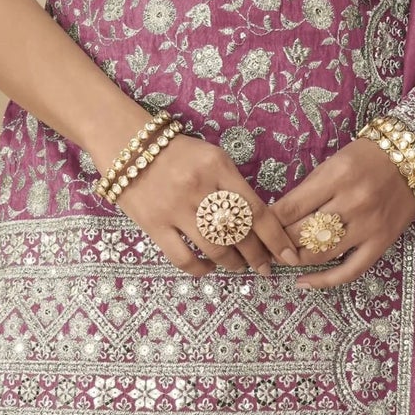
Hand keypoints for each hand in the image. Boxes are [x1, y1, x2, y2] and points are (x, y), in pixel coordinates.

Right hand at [114, 132, 299, 274]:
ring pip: (215, 249)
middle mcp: (199, 188)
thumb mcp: (212, 157)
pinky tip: (208, 267)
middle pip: (240, 233)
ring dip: (232, 263)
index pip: (257, 210)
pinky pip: (183, 258)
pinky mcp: (153, 225)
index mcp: (219, 167)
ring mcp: (175, 208)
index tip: (288, 256)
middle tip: (264, 266)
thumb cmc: (175, 152)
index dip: (276, 239)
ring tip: (237, 266)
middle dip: (258, 256)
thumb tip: (257, 224)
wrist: (126, 145)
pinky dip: (201, 268)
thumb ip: (233, 186)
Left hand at [271, 137, 414, 288]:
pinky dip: (324, 281)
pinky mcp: (381, 243)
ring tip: (282, 258)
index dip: (268, 224)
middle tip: (264, 246)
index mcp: (336, 177)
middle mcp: (352, 203)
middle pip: (302, 234)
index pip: (290, 208)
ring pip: (321, 254)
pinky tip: (304, 282)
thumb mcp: (333, 162)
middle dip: (278, 243)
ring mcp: (368, 226)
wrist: (414, 159)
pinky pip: (350, 270)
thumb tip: (278, 218)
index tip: (256, 229)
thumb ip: (308, 190)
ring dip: (295, 260)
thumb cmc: (368, 157)